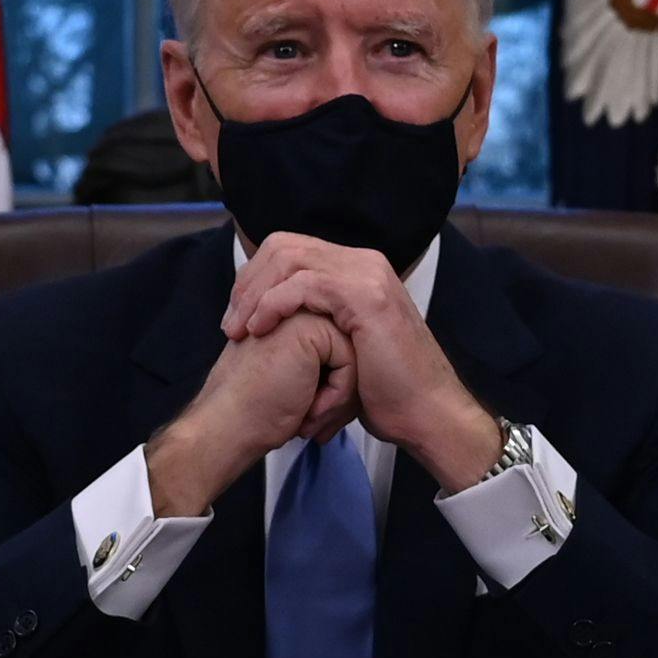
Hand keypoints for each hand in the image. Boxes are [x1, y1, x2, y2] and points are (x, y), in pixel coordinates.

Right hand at [144, 297, 355, 520]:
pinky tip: (308, 410)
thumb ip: (323, 365)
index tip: (310, 416)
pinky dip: (336, 396)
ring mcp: (301, 313)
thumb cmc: (254, 412)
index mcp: (290, 318)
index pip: (341, 351)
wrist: (228, 425)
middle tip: (313, 421)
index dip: (334, 392)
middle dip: (341, 396)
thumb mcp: (296, 381)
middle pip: (351, 352)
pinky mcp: (310, 327)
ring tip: (309, 418)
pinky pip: (351, 363)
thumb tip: (360, 374)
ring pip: (355, 357)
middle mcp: (297, 310)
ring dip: (338, 399)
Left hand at [226, 233, 504, 496]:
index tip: (239, 318)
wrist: (426, 413)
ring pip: (289, 258)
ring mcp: (366, 274)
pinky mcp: (363, 295)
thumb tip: (280, 322)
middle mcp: (364, 262)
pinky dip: (272, 304)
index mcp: (358, 269)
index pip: (292, 249)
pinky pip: (302, 284)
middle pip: (284, 245)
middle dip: (248, 282)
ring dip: (254, 294)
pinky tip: (259, 329)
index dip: (256, 278)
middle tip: (231, 325)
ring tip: (239, 330)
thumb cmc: (387, 392)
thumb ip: (319, 323)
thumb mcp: (346, 348)